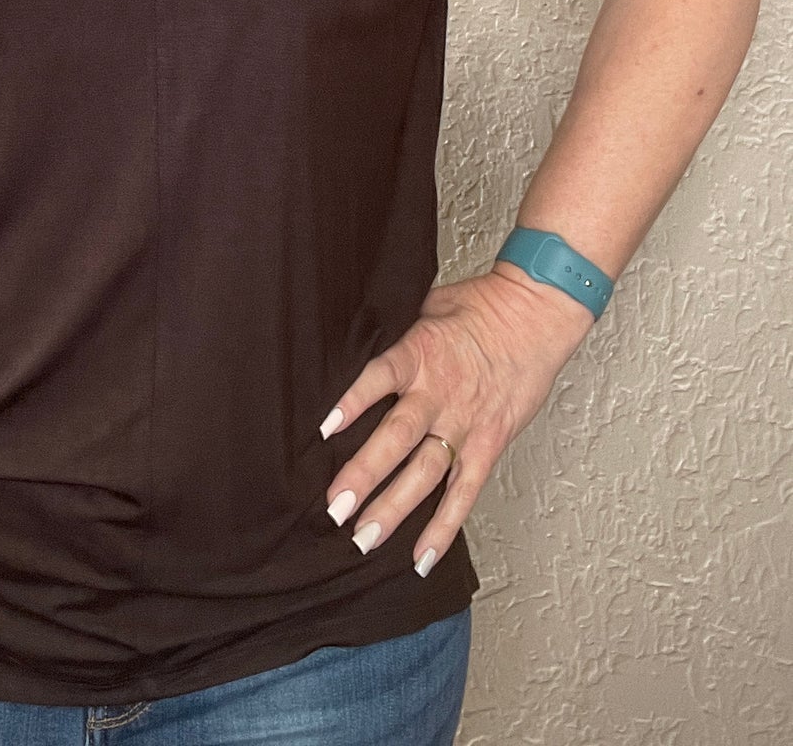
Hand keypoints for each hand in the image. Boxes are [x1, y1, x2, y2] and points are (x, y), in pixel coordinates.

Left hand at [318, 264, 596, 575]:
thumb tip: (352, 339)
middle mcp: (440, 393)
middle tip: (335, 507)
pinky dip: (444, 525)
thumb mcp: (426, 305)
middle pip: (398, 437)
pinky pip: (465, 491)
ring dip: (394, 508)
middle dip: (364, 474)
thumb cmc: (480, 305)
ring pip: (426, 473)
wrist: (536, 314)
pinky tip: (422, 555)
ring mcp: (465, 423)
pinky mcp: (489, 444)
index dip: (353, 402)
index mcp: (419, 353)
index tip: (324, 428)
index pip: (380, 377)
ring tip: (364, 538)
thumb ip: (395, 332)